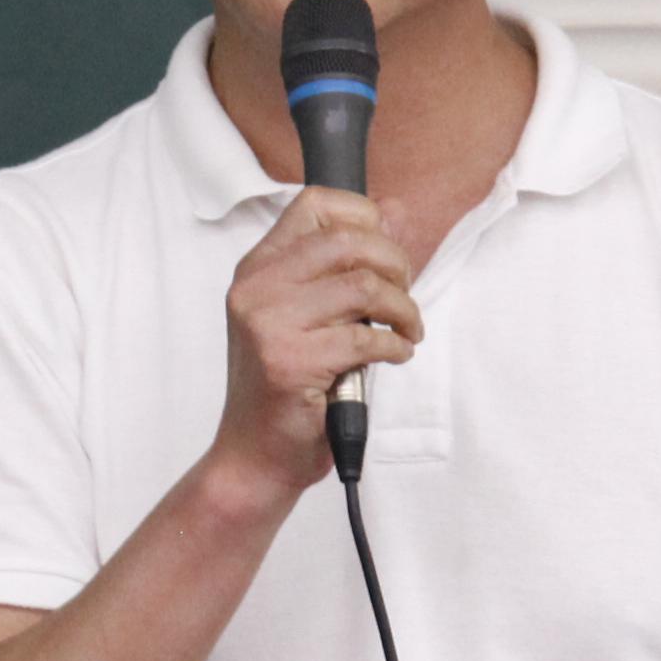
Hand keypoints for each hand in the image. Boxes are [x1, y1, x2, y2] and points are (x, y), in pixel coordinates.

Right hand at [213, 189, 422, 493]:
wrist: (255, 456)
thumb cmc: (286, 388)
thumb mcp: (308, 315)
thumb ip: (346, 265)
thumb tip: (396, 211)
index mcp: (257, 269)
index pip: (315, 204)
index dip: (363, 218)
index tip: (382, 255)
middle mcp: (256, 289)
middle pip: (349, 241)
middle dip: (396, 266)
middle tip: (402, 298)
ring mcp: (268, 324)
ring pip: (364, 287)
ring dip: (403, 310)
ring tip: (406, 330)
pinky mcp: (290, 362)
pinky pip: (367, 336)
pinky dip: (396, 345)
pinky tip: (394, 355)